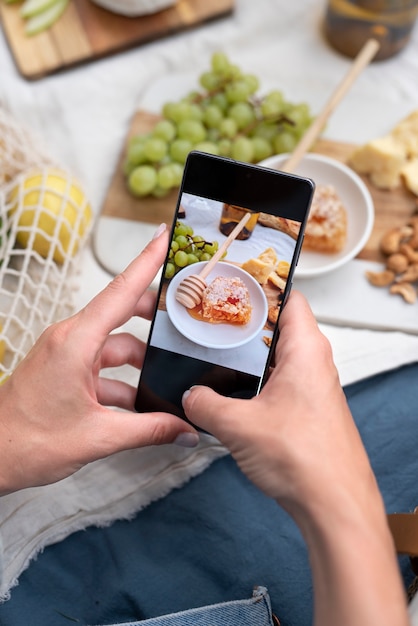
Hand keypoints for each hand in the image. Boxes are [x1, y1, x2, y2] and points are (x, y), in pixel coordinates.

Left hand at [0, 225, 198, 495]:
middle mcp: (70, 340)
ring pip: (116, 347)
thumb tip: (185, 431)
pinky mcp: (64, 371)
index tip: (164, 234)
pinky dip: (124, 383)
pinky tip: (143, 406)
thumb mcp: (98, 437)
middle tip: (184, 322)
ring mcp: (66, 355)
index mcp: (75, 342)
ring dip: (141, 365)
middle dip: (154, 322)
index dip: (146, 260)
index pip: (121, 292)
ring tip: (169, 383)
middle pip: (122, 315)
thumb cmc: (27, 441)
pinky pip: (103, 367)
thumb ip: (150, 430)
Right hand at [183, 292, 408, 625]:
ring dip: (250, 355)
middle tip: (213, 318)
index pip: (289, 297)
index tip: (230, 283)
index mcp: (305, 349)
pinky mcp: (308, 409)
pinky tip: (232, 392)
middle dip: (246, 322)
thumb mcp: (238, 425)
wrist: (334, 505)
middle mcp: (314, 362)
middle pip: (279, 325)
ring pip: (277, 356)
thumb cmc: (304, 459)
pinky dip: (257, 380)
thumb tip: (190, 397)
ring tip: (216, 352)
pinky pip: (279, 381)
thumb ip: (205, 405)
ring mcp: (313, 386)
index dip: (260, 286)